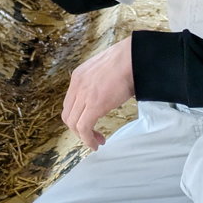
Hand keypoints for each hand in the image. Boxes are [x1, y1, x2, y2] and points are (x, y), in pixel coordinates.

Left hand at [62, 36, 135, 150]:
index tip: (89, 124)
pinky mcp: (94, 105)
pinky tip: (96, 144)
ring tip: (96, 141)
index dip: (77, 116)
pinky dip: (88, 139)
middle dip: (78, 129)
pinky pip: (84, 127)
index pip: (69, 102)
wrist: (134, 58)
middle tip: (92, 135)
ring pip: (73, 123)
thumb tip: (107, 95)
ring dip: (83, 136)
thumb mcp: (105, 71)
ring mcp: (83, 94)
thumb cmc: (127, 62)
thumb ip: (99, 83)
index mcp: (78, 76)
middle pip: (68, 114)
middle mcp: (76, 85)